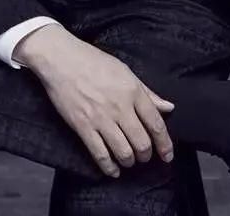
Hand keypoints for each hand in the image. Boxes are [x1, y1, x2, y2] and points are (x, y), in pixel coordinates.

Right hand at [17, 27, 175, 177]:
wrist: (61, 59)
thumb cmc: (93, 61)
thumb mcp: (125, 70)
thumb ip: (147, 92)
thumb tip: (168, 107)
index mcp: (133, 91)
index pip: (156, 124)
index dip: (164, 144)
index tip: (167, 155)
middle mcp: (120, 107)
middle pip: (142, 143)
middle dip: (146, 155)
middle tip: (144, 156)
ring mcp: (101, 118)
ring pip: (124, 152)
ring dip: (129, 161)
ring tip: (129, 160)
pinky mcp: (83, 126)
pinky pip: (100, 154)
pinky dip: (109, 167)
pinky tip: (113, 170)